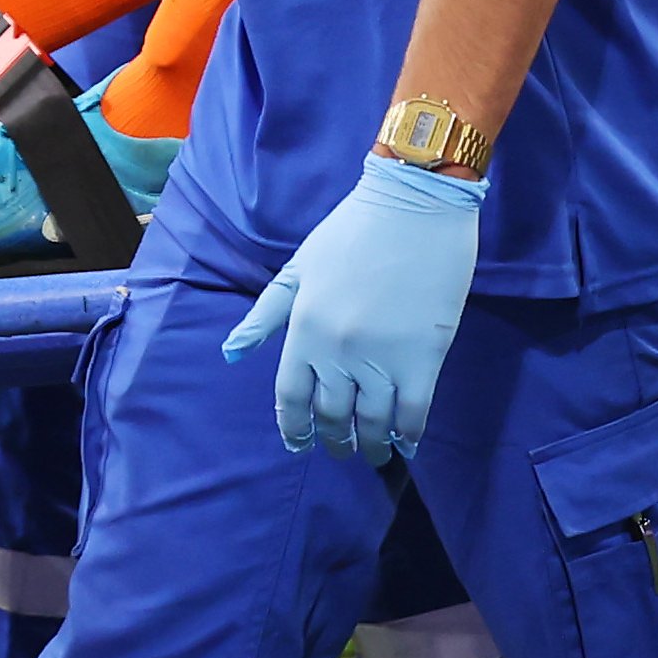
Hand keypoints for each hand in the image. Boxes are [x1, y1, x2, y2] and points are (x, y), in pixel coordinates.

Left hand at [222, 153, 484, 462]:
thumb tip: (233, 353)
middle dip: (335, 440)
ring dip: (371, 445)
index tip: (301, 443)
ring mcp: (382, 357)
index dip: (295, 427)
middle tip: (341, 451)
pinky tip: (408, 443)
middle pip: (333, 415)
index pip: (291, 397)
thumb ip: (266, 314)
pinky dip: (410, 433)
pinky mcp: (424, 357)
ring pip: (373, 421)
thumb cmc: (354, 230)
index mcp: (303, 329)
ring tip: (374, 454)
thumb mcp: (299, 267)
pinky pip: (414, 410)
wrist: (416, 203)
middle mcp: (337, 352)